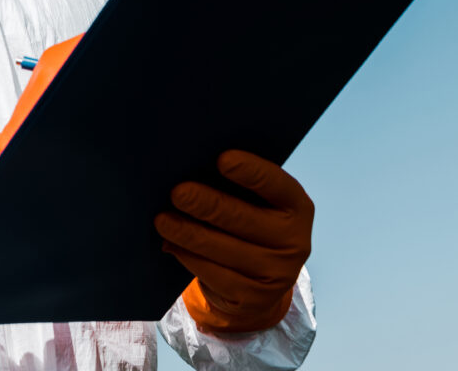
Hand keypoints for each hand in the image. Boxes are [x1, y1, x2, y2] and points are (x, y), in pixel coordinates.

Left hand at [153, 150, 313, 333]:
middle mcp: (295, 241)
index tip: (222, 159)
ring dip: (189, 233)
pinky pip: (216, 276)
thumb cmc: (247, 216)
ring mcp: (277, 274)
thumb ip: (233, 182)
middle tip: (177, 192)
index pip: (277, 185)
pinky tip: (171, 244)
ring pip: (225, 250)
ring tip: (162, 220)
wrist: (259, 275)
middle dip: (207, 205)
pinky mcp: (255, 298)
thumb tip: (190, 166)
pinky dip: (190, 257)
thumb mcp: (252, 199)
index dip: (251, 171)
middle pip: (244, 219)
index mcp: (296, 205)